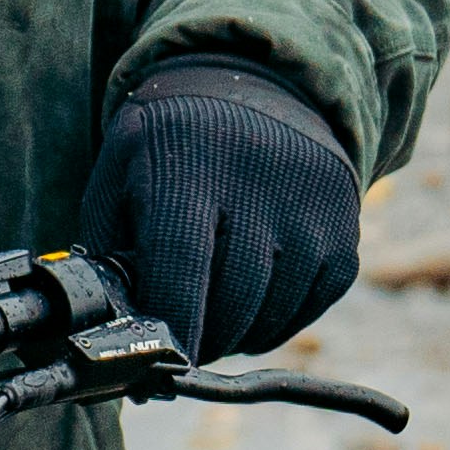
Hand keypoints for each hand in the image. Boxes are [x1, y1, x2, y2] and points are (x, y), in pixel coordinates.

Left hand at [74, 58, 358, 362]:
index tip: (155, 361)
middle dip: (201, 340)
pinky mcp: (344, 228)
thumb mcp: (119, 172)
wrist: (258, 88)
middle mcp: (261, 185)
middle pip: (231, 302)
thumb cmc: (171, 146)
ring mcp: (312, 207)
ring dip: (237, 338)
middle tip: (181, 347)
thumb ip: (105, 247)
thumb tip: (111, 328)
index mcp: (190, 169)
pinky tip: (252, 307)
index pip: (180, 271)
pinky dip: (277, 324)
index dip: (168, 329)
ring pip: (272, 314)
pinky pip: (310, 307)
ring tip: (212, 325)